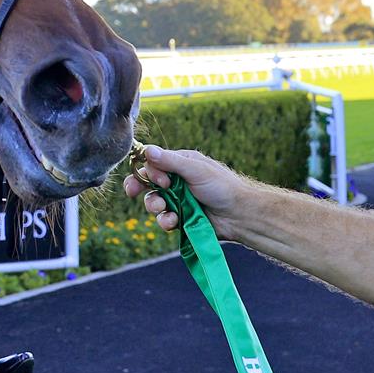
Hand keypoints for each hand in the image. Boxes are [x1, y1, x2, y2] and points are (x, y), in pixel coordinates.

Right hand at [122, 145, 248, 239]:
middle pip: (146, 182)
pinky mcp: (180, 218)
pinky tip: (174, 222)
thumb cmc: (223, 187)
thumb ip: (170, 161)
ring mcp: (177, 200)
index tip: (158, 180)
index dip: (148, 171)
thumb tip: (147, 150)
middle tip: (132, 192)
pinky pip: (163, 219)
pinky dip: (165, 221)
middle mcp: (176, 180)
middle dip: (139, 187)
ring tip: (164, 209)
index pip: (152, 163)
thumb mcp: (196, 170)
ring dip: (154, 205)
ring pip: (152, 201)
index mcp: (180, 163)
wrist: (241, 216)